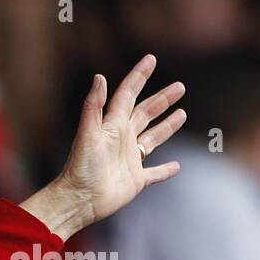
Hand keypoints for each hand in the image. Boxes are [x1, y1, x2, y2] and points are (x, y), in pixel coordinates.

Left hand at [22, 54, 184, 240]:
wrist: (77, 200)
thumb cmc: (80, 167)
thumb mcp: (87, 134)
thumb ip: (94, 106)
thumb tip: (100, 77)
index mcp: (112, 126)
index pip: (128, 95)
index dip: (139, 76)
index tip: (151, 59)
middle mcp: (121, 140)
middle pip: (145, 114)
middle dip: (162, 100)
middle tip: (180, 86)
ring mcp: (129, 160)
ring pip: (152, 138)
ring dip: (167, 126)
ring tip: (182, 113)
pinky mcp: (134, 180)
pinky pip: (154, 174)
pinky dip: (165, 170)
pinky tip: (176, 166)